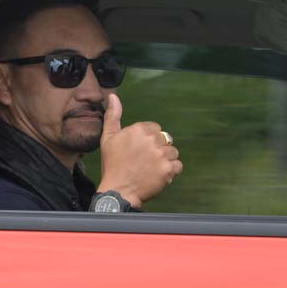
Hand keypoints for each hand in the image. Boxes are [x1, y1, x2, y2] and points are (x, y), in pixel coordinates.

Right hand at [95, 93, 182, 207]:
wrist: (118, 190)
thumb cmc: (112, 165)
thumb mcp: (108, 137)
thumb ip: (113, 116)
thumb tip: (113, 97)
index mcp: (139, 129)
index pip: (155, 129)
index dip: (149, 141)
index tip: (140, 151)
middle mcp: (152, 140)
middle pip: (166, 140)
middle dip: (158, 150)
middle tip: (145, 161)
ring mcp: (161, 155)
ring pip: (173, 152)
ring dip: (166, 160)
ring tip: (152, 169)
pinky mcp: (168, 169)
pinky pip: (178, 166)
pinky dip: (171, 172)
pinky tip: (159, 175)